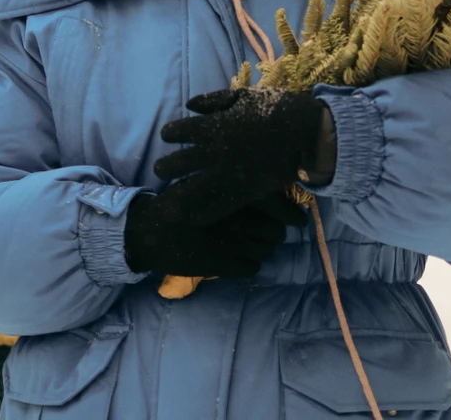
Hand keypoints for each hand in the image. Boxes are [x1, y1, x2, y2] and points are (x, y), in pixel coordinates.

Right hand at [123, 188, 305, 277]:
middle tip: (268, 233)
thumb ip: (237, 184)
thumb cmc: (181, 202)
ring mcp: (233, 240)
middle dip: (275, 234)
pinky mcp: (224, 264)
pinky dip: (248, 264)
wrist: (152, 230)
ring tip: (250, 246)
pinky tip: (237, 259)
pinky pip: (252, 267)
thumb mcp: (209, 183)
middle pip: (277, 231)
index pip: (279, 202)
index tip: (299, 219)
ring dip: (262, 250)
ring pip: (266, 251)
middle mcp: (240, 214)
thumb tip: (270, 187)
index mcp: (237, 191)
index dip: (292, 213)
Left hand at [154, 88, 325, 225]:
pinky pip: (213, 207)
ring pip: (188, 189)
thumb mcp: (242, 97)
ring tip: (167, 199)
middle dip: (164, 166)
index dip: (170, 134)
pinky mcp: (238, 193)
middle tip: (160, 169)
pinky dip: (200, 214)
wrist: (301, 134)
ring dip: (175, 194)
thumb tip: (189, 105)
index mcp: (211, 126)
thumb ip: (213, 100)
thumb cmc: (273, 109)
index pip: (179, 131)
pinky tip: (191, 218)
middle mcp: (211, 151)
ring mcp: (223, 175)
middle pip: (177, 163)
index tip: (167, 136)